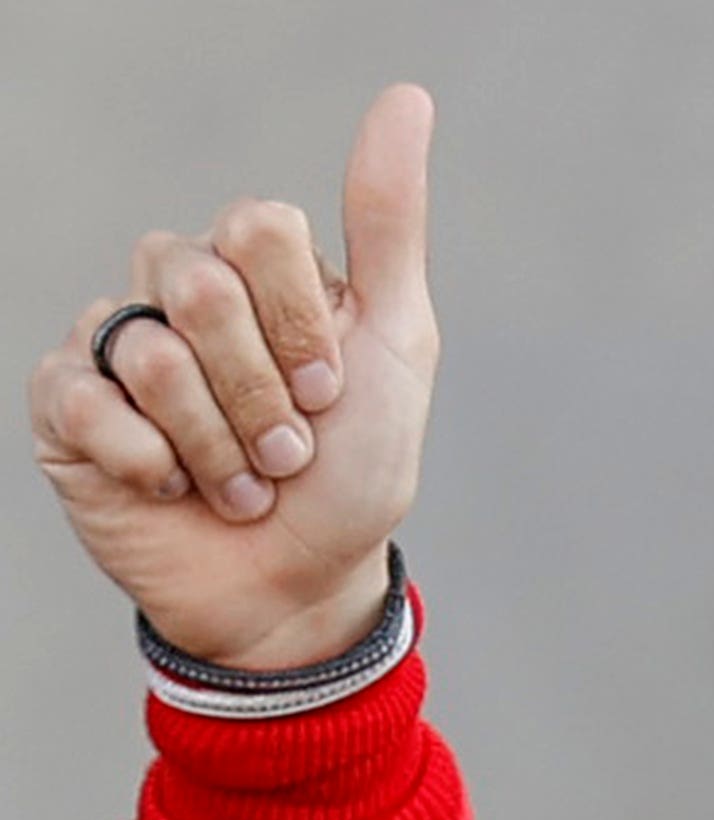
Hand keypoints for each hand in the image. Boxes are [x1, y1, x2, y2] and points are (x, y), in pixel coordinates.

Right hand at [29, 84, 437, 670]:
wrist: (302, 587)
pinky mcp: (66, 407)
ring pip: (153, 351)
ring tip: (242, 484)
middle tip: (288, 452)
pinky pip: (90, 402)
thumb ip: (389, 221)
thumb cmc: (353, 474)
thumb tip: (406, 98)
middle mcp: (177, 293)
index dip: (303, 322)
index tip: (333, 390)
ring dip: (221, 444)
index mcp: (253, 268)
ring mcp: (115, 344)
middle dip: (265, 395)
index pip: (257, 226)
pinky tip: (175, 489)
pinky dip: (155, 464)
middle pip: (203, 288)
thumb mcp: (396, 342)